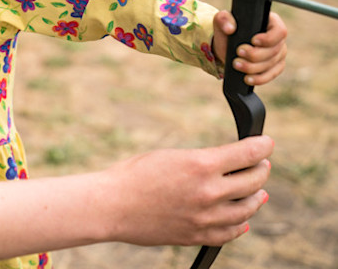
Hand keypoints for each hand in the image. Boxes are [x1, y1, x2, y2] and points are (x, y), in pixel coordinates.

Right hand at [102, 135, 273, 246]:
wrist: (112, 206)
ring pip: (248, 208)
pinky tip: (243, 218)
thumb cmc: (134, 175)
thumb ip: (204, 161)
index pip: (248, 153)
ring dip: (256, 197)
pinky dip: (242, 224)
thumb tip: (228, 163)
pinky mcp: (198, 236)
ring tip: (257, 191)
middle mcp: (208, 192)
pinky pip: (231, 232)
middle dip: (261, 169)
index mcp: (200, 165)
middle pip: (253, 181)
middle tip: (261, 164)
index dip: (263, 146)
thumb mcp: (171, 156)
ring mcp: (205, 217)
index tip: (266, 143)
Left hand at [212, 10, 287, 84]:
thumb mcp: (222, 21)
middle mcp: (278, 39)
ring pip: (272, 64)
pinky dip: (259, 78)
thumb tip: (230, 28)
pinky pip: (271, 75)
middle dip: (255, 55)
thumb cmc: (227, 31)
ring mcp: (278, 54)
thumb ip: (223, 19)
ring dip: (253, 67)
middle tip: (238, 53)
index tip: (253, 41)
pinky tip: (247, 78)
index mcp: (270, 23)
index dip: (269, 39)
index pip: (280, 31)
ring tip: (237, 64)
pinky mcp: (274, 67)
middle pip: (275, 50)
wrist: (226, 46)